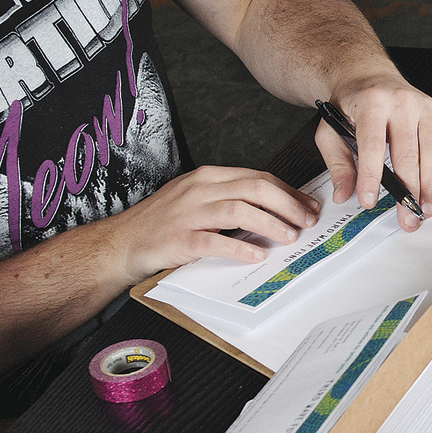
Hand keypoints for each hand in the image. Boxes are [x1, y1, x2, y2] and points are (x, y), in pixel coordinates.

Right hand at [109, 163, 323, 278]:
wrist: (124, 241)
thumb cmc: (164, 221)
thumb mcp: (198, 198)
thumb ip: (231, 198)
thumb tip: (275, 207)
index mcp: (208, 177)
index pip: (258, 177)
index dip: (288, 192)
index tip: (308, 206)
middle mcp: (200, 190)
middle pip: (254, 188)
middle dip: (287, 204)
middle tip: (305, 221)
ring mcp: (189, 214)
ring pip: (239, 211)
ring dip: (270, 224)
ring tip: (288, 236)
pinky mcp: (179, 239)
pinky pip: (215, 241)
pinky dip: (239, 248)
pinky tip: (256, 255)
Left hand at [315, 72, 431, 225]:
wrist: (369, 76)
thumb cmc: (353, 104)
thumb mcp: (331, 129)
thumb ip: (337, 163)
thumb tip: (344, 193)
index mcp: (371, 103)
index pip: (372, 145)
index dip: (371, 176)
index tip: (369, 201)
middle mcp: (401, 102)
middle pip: (408, 152)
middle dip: (408, 191)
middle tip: (407, 217)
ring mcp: (424, 106)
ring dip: (431, 185)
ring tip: (425, 208)